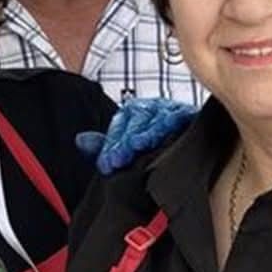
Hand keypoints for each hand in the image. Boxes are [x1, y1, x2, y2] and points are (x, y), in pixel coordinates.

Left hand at [76, 98, 195, 174]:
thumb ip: (103, 146)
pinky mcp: (190, 114)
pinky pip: (182, 115)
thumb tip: (80, 140)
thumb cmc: (150, 150)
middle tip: (117, 160)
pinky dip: (176, 120)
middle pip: (136, 120)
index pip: (119, 125)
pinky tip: (169, 129)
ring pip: (157, 118)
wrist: (186, 154)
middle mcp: (151, 108)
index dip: (111, 145)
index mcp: (132, 112)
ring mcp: (171, 109)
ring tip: (138, 145)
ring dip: (147, 132)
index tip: (106, 164)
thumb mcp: (124, 149)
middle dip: (125, 141)